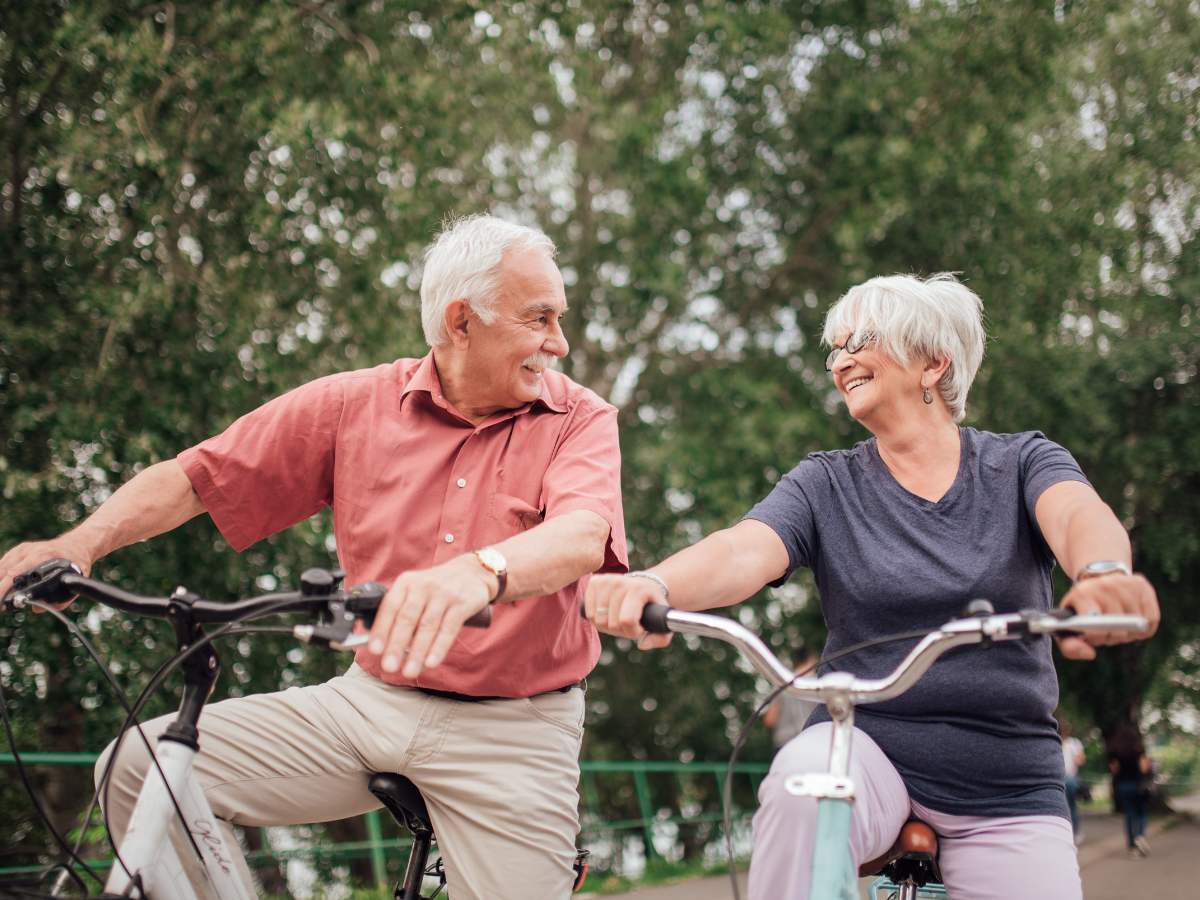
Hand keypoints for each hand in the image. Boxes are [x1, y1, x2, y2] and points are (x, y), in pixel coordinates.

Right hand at [0, 537, 94, 611]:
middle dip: (0, 587)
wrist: (77, 544)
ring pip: (2, 566)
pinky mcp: (19, 549)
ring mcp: (23, 549)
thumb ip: (60, 599)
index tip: (2, 600)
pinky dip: (1, 573)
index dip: (4, 588)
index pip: (15, 573)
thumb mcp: (75, 580)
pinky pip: (4, 562)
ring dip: (0, 580)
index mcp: (41, 556)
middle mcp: (29, 550)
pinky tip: (3, 583)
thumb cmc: (76, 561)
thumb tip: (36, 608)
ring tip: (3, 594)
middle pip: (5, 570)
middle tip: (2, 602)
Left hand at [366, 555, 494, 677]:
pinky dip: (439, 647)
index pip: (389, 607)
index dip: (381, 629)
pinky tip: (431, 662)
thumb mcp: (415, 590)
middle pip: (407, 618)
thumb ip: (400, 611)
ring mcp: (444, 594)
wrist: (472, 571)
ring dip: (417, 652)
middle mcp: (423, 586)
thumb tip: (382, 644)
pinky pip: (448, 629)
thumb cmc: (436, 588)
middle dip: (396, 645)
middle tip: (389, 666)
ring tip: (409, 671)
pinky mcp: (462, 604)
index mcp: (406, 582)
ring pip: (427, 626)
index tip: (374, 650)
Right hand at [583, 574, 672, 650]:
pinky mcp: (594, 582)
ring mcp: (605, 581)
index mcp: (638, 589)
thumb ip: (661, 638)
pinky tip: (608, 614)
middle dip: (622, 631)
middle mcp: (619, 582)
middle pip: (612, 624)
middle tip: (631, 623)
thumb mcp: (663, 620)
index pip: (626, 621)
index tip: (641, 628)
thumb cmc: (652, 605)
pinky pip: (588, 613)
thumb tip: (642, 645)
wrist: (644, 584)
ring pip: (598, 621)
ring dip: (609, 627)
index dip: (633, 632)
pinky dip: (597, 620)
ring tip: (620, 619)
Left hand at [1056, 572, 1159, 659]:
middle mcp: (1104, 585)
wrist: (1095, 580)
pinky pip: (1151, 619)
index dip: (1098, 639)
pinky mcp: (1142, 585)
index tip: (1094, 636)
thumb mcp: (1068, 626)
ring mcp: (1124, 583)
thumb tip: (1090, 654)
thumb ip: (1070, 646)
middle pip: (1119, 629)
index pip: (1096, 627)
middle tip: (1106, 632)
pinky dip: (1145, 629)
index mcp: (1082, 594)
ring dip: (1129, 633)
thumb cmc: (1081, 609)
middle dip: (1113, 637)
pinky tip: (1133, 625)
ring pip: (1137, 625)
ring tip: (1117, 626)